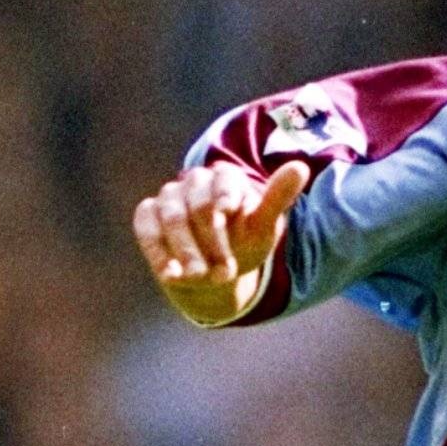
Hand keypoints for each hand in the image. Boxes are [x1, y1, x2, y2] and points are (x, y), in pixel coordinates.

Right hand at [133, 160, 310, 324]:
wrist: (216, 267)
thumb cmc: (245, 239)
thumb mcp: (265, 224)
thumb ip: (278, 197)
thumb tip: (300, 167)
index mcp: (225, 176)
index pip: (223, 180)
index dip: (225, 195)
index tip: (229, 213)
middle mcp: (194, 181)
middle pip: (197, 204)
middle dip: (210, 240)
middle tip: (224, 272)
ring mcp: (169, 197)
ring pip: (171, 217)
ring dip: (186, 250)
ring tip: (198, 278)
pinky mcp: (148, 216)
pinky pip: (146, 229)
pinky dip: (157, 252)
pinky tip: (169, 274)